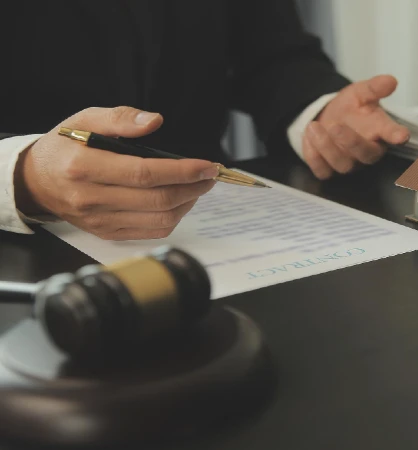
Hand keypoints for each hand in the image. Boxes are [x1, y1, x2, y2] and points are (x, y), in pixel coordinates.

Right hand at [14, 106, 219, 239]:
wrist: (36, 180)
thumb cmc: (65, 147)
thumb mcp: (85, 119)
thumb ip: (120, 118)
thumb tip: (154, 121)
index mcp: (84, 167)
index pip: (144, 173)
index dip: (181, 171)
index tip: (206, 165)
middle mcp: (91, 199)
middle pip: (157, 200)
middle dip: (193, 187)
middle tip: (210, 175)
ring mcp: (100, 221)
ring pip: (159, 220)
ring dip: (188, 203)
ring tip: (198, 186)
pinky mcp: (108, 233)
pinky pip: (152, 231)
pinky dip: (174, 217)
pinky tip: (180, 200)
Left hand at [302, 74, 409, 178]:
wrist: (329, 117)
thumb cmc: (351, 109)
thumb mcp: (361, 92)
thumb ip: (374, 88)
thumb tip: (390, 80)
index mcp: (380, 131)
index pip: (392, 135)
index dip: (397, 136)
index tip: (401, 135)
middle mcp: (367, 150)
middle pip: (367, 155)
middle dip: (351, 142)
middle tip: (336, 126)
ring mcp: (350, 162)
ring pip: (343, 165)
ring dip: (326, 146)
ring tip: (314, 126)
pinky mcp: (330, 169)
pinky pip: (322, 170)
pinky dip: (313, 156)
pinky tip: (309, 137)